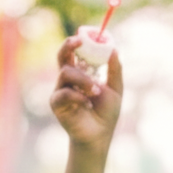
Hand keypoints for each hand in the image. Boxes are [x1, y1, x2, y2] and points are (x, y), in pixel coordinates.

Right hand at [50, 36, 121, 150]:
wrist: (99, 135)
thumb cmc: (106, 114)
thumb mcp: (115, 89)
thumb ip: (114, 70)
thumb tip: (114, 49)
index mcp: (80, 73)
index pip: (73, 52)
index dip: (75, 42)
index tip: (83, 37)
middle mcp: (68, 79)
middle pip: (62, 56)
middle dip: (68, 46)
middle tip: (79, 43)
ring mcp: (60, 90)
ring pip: (66, 73)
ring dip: (84, 80)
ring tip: (96, 91)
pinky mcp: (57, 104)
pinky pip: (64, 93)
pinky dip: (78, 96)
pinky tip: (86, 104)